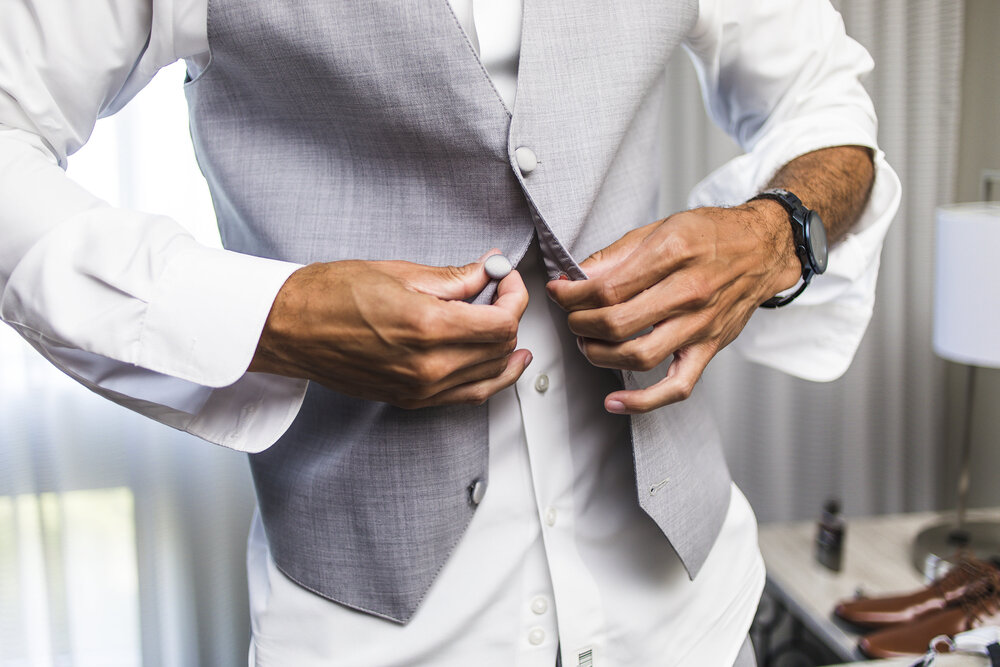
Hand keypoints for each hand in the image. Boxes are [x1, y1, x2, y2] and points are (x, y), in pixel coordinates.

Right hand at [249, 254, 530, 408]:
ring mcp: (420, 388)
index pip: (502, 322)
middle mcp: (428, 366)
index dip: (514, 296)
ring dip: (505, 349)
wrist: (289, 329)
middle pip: (501, 349)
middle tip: (500, 292)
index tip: (505, 279)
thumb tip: (488, 272)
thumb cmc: (329, 295)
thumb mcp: (399, 271)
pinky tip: (499, 364)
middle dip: (511, 316)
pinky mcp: (411, 399)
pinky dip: (489, 377)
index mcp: (428, 327)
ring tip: (508, 325)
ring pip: (491, 376)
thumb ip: (454, 277)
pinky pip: (468, 395)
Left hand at [546, 203, 799, 413]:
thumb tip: (576, 277)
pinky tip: (616, 402)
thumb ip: (615, 255)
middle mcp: (690, 291)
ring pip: (638, 356)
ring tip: (587, 344)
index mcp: (674, 253)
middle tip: (571, 318)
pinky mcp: (710, 348)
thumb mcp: (659, 228)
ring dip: (599, 356)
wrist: (762, 249)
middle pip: (617, 323)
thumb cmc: (711, 235)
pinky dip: (644, 402)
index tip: (560, 294)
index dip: (573, 295)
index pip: (608, 287)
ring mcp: (701, 324)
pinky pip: (677, 386)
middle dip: (580, 324)